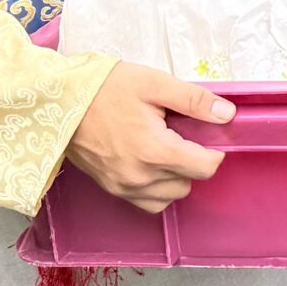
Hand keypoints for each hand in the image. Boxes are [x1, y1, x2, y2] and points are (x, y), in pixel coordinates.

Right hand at [65, 62, 232, 213]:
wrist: (59, 102)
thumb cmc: (105, 89)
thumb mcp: (154, 83)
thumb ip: (194, 101)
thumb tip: (227, 114)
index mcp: (154, 151)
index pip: (205, 168)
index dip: (214, 151)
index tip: (207, 135)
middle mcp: (140, 177)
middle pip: (189, 183)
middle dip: (193, 162)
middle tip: (181, 135)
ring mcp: (123, 187)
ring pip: (169, 197)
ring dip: (176, 178)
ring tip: (164, 148)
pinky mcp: (110, 189)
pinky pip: (146, 202)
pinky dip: (156, 189)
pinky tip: (151, 164)